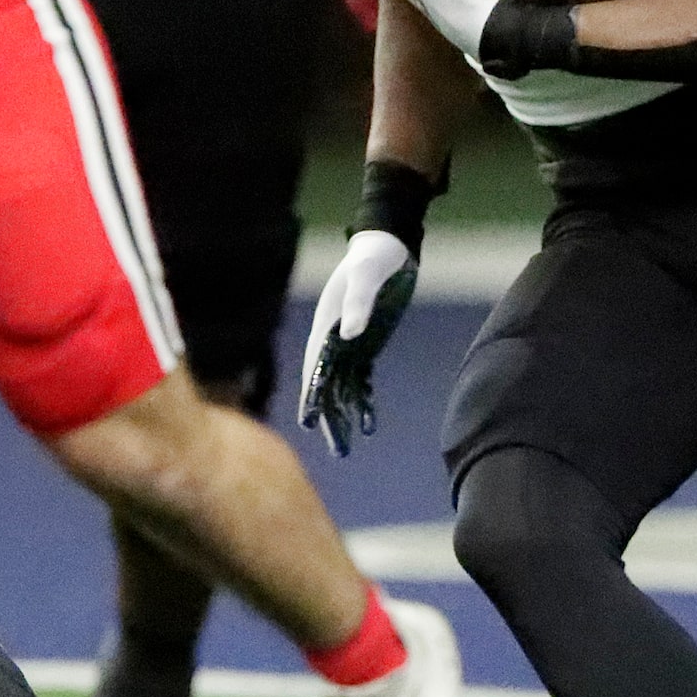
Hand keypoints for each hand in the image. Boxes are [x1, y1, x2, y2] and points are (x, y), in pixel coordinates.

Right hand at [297, 230, 417, 457]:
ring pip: (341, 389)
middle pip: (326, 386)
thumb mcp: (366, 277)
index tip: (309, 420)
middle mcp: (332, 340)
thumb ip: (358, 304)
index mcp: (325, 326)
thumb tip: (348, 334)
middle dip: (328, 417)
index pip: (314, 366)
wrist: (387, 248)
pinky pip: (361, 381)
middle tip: (337, 449)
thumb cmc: (372, 259)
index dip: (311, 394)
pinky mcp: (366, 348)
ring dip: (343, 417)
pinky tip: (368, 424)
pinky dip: (363, 402)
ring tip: (346, 448)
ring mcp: (348, 346)